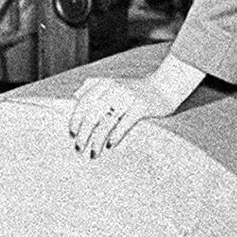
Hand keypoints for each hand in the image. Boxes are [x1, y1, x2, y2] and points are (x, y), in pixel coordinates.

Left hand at [68, 54, 203, 157]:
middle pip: (93, 114)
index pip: (84, 102)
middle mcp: (115, 88)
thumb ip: (94, 85)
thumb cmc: (137, 89)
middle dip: (83, 133)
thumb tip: (75, 96)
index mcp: (105, 83)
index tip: (72, 134)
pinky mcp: (141, 106)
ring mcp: (128, 97)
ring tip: (93, 153)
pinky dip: (116, 136)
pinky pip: (124, 124)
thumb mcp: (114, 83)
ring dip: (97, 140)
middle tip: (78, 148)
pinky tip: (110, 145)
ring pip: (107, 122)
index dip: (76, 119)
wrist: (165, 86)